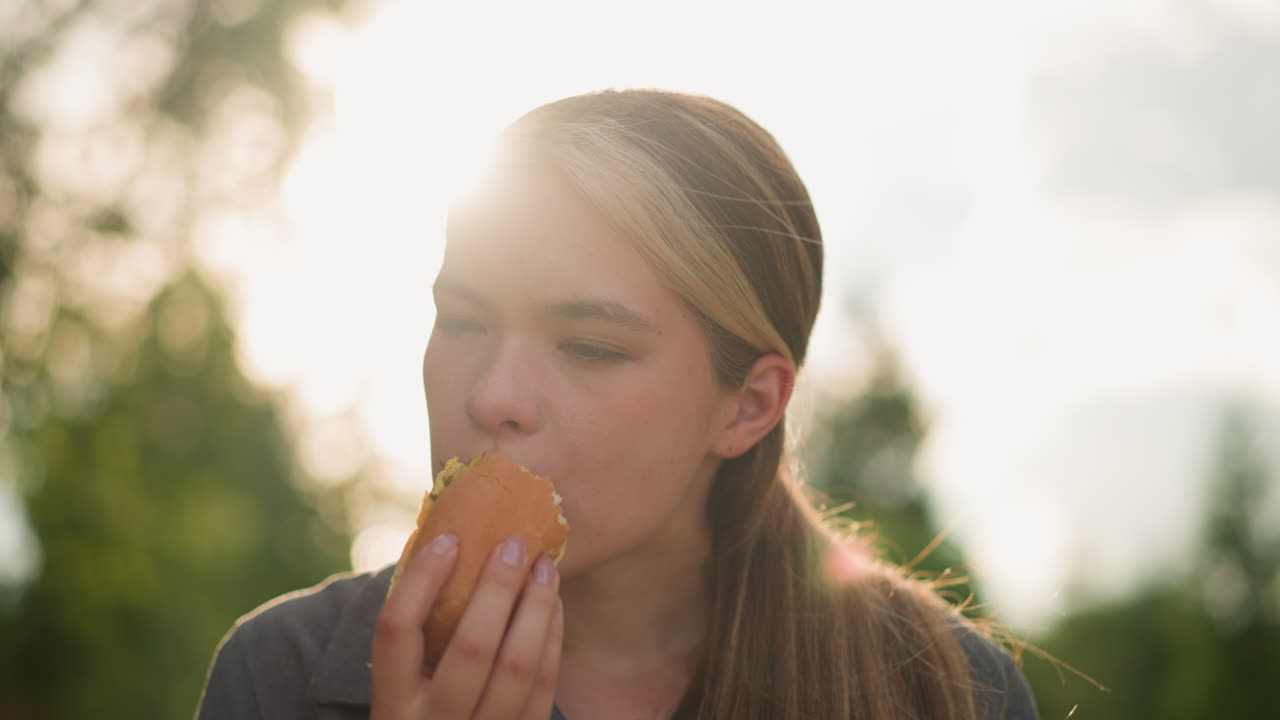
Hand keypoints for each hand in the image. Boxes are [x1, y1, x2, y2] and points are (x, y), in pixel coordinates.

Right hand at [372, 534, 563, 719]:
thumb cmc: (424, 713)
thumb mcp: (406, 688)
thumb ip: (418, 635)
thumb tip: (443, 544)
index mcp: (390, 705)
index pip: (396, 629)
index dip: (422, 579)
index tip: (451, 538)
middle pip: (471, 647)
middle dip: (498, 588)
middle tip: (514, 545)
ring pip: (518, 667)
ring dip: (537, 609)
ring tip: (546, 569)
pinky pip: (544, 688)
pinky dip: (552, 640)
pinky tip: (553, 607)